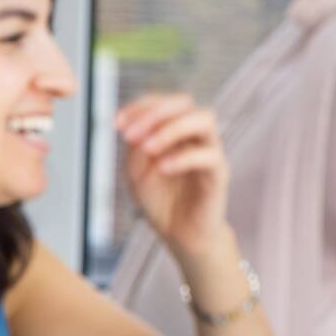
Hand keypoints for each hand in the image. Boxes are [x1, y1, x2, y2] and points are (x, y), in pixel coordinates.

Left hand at [117, 91, 231, 264]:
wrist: (179, 234)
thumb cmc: (159, 200)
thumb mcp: (136, 171)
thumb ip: (135, 147)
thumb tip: (133, 126)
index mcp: (173, 130)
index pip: (162, 102)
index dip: (139, 106)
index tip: (116, 123)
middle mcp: (194, 135)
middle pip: (184, 102)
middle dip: (154, 113)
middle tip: (129, 135)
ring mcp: (209, 151)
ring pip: (204, 119)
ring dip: (171, 129)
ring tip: (147, 149)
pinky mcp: (219, 173)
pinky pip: (209, 155)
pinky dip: (183, 158)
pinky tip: (163, 169)